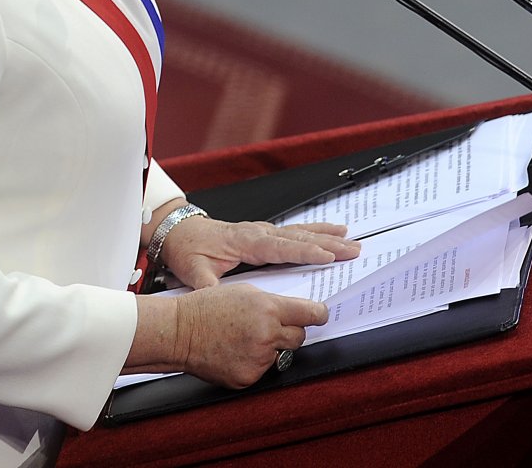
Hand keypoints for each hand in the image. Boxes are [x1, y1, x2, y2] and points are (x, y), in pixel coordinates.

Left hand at [161, 216, 360, 289]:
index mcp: (244, 242)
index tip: (327, 256)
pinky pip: (294, 232)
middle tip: (352, 249)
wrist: (179, 233)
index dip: (304, 252)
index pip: (278, 247)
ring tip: (349, 238)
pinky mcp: (263, 234)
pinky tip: (331, 231)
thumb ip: (206, 284)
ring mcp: (261, 231)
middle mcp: (257, 233)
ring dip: (325, 235)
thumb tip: (218, 300)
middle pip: (296, 238)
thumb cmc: (187, 250)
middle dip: (326, 243)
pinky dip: (314, 232)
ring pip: (299, 233)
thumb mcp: (192, 270)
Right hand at [176, 283, 327, 387]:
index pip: (311, 314)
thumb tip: (293, 312)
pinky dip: (254, 361)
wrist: (180, 332)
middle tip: (272, 325)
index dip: (319, 314)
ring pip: (280, 354)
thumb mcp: (244, 291)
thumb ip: (271, 302)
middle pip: (299, 336)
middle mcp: (267, 335)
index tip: (321, 315)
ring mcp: (259, 360)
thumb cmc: (206, 307)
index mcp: (268, 309)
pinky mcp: (249, 378)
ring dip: (270, 346)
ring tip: (244, 337)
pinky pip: (263, 370)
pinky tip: (236, 351)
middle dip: (291, 330)